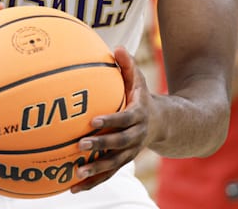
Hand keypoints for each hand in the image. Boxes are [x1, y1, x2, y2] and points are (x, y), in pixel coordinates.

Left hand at [70, 46, 151, 193]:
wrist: (163, 124)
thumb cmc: (142, 97)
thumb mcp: (139, 80)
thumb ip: (128, 65)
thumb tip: (117, 48)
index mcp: (138, 115)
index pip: (124, 119)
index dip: (111, 120)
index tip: (93, 120)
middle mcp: (136, 136)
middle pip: (118, 143)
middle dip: (100, 145)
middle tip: (80, 145)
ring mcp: (130, 152)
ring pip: (113, 164)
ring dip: (96, 170)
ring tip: (77, 174)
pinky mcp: (122, 162)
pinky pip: (107, 174)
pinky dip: (92, 182)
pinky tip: (73, 189)